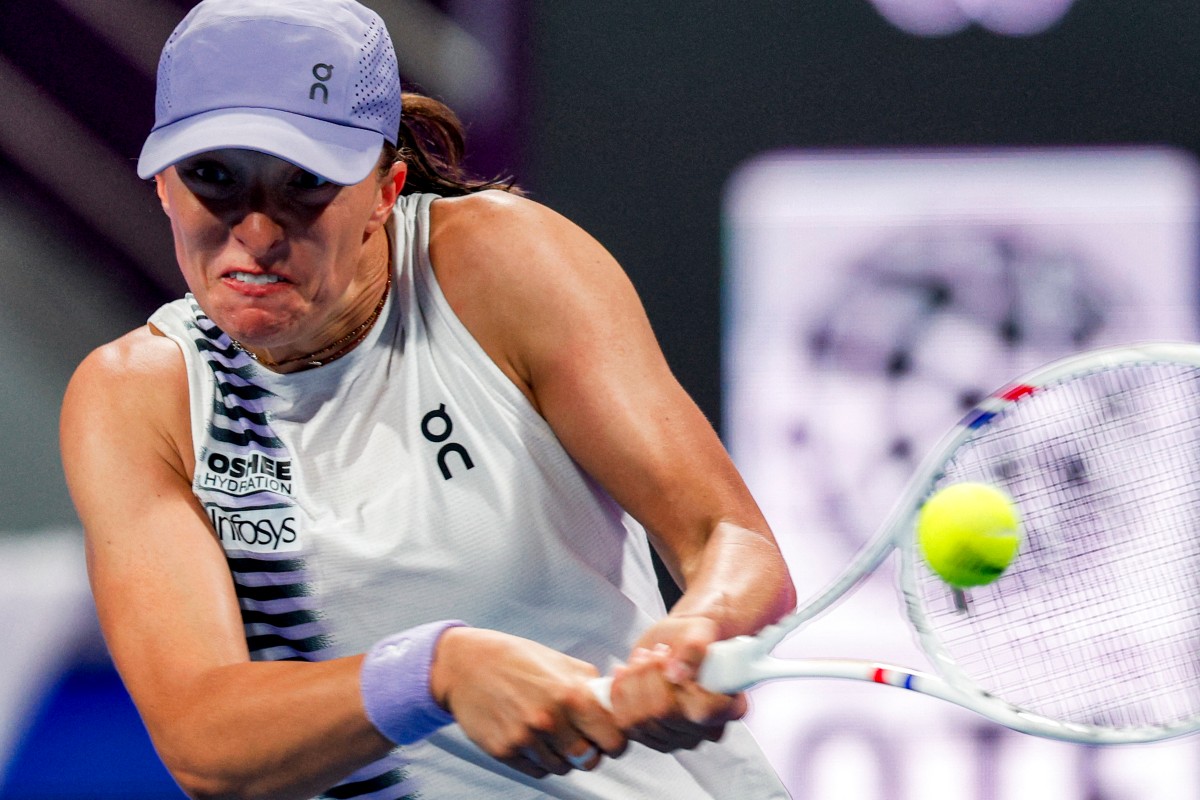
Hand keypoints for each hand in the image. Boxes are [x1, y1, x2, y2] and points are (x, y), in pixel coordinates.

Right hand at [430, 628, 626, 777]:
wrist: (465, 664)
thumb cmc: (515, 658)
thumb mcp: (559, 661)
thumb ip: (590, 684)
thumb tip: (615, 702)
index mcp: (570, 694)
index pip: (612, 739)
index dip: (616, 741)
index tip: (609, 739)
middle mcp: (549, 720)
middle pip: (589, 760)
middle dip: (590, 752)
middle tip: (581, 739)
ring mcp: (525, 738)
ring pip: (562, 768)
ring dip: (562, 756)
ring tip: (551, 733)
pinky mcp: (504, 751)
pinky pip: (536, 770)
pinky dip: (539, 759)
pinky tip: (531, 737)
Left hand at [608, 616, 746, 751]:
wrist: (675, 642)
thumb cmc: (692, 636)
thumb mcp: (699, 630)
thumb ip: (694, 648)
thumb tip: (677, 674)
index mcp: (730, 706)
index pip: (703, 711)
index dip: (679, 683)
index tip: (669, 655)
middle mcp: (706, 730)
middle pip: (665, 714)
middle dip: (649, 675)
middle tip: (653, 652)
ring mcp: (678, 738)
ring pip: (641, 720)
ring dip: (633, 682)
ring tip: (642, 658)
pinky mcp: (651, 737)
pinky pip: (625, 723)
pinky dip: (619, 693)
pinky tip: (624, 672)